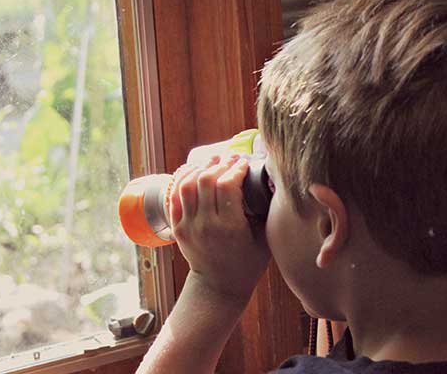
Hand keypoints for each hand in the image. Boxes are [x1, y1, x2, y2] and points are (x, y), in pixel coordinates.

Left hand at [169, 154, 270, 303]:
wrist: (219, 287)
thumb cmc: (247, 263)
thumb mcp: (264, 239)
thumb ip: (266, 212)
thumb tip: (270, 182)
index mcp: (229, 227)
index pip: (228, 185)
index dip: (236, 169)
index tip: (243, 164)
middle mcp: (206, 225)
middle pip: (206, 180)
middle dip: (219, 164)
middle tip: (230, 160)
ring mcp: (188, 226)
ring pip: (187, 185)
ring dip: (200, 168)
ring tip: (213, 162)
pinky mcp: (178, 228)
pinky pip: (175, 196)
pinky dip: (183, 180)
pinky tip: (195, 172)